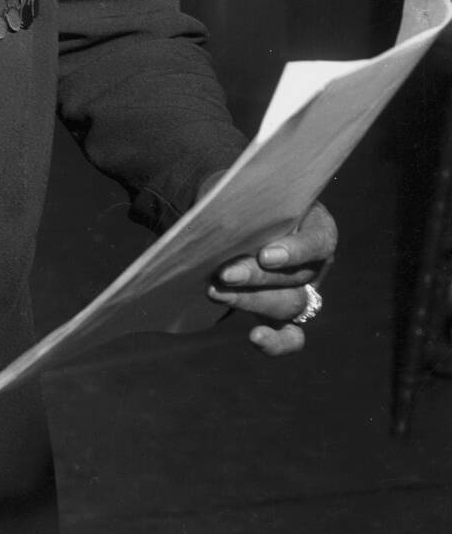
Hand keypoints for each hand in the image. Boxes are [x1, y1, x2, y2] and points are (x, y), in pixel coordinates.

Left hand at [208, 201, 336, 355]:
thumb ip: (245, 203)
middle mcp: (314, 263)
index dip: (296, 251)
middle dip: (256, 277)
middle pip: (295, 278)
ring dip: (250, 301)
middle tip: (225, 273)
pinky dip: (276, 342)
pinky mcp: (284, 316)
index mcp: (316, 226)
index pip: (318, 242)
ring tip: (216, 292)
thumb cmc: (242, 199)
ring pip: (288, 305)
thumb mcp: (245, 191)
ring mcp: (301, 292)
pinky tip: (255, 337)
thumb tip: (222, 217)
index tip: (266, 255)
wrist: (230, 219)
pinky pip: (291, 337)